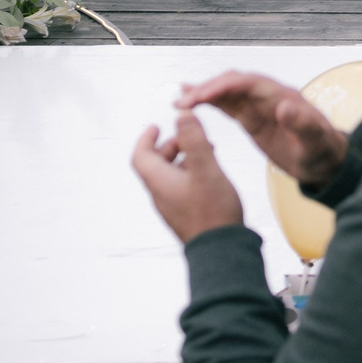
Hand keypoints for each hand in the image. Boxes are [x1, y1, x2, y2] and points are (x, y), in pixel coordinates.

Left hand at [131, 111, 244, 243]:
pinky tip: (210, 172)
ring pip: (169, 175)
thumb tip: (182, 114)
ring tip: (206, 151)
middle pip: (155, 164)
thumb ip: (194, 140)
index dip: (146, 138)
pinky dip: (190, 172)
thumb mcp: (206, 168)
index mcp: (159, 181)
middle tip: (188, 135)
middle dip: (170, 145)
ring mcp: (172, 205)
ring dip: (183, 158)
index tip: (156, 126)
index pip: (140, 156)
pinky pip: (180, 187)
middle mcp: (161, 194)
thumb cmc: (212, 209)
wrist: (220, 248)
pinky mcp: (185, 213)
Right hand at [176, 71, 349, 188]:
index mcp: (283, 97)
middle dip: (208, 89)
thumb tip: (284, 106)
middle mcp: (270, 97)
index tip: (199, 96)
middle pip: (234, 83)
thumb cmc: (323, 152)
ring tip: (179, 100)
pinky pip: (230, 106)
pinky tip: (193, 103)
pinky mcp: (254, 119)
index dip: (223, 86)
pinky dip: (211, 103)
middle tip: (182, 102)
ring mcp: (261, 107)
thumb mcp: (315, 143)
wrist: (327, 162)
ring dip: (205, 94)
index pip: (248, 83)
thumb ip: (302, 124)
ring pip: (228, 93)